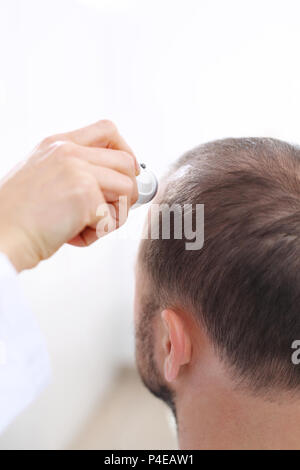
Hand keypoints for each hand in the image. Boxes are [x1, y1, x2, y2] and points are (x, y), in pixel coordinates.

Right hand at [0, 120, 138, 271]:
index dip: (125, 150)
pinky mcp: (85, 196)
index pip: (107, 129)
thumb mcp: (41, 175)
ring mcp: (78, 171)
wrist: (0, 236)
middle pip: (126, 161)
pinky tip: (73, 235)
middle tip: (110, 211)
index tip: (126, 173)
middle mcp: (68, 152)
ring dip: (115, 214)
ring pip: (128, 188)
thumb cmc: (18, 216)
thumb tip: (111, 181)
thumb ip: (72, 169)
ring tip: (87, 226)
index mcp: (57, 144)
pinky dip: (99, 233)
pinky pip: (114, 217)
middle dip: (127, 190)